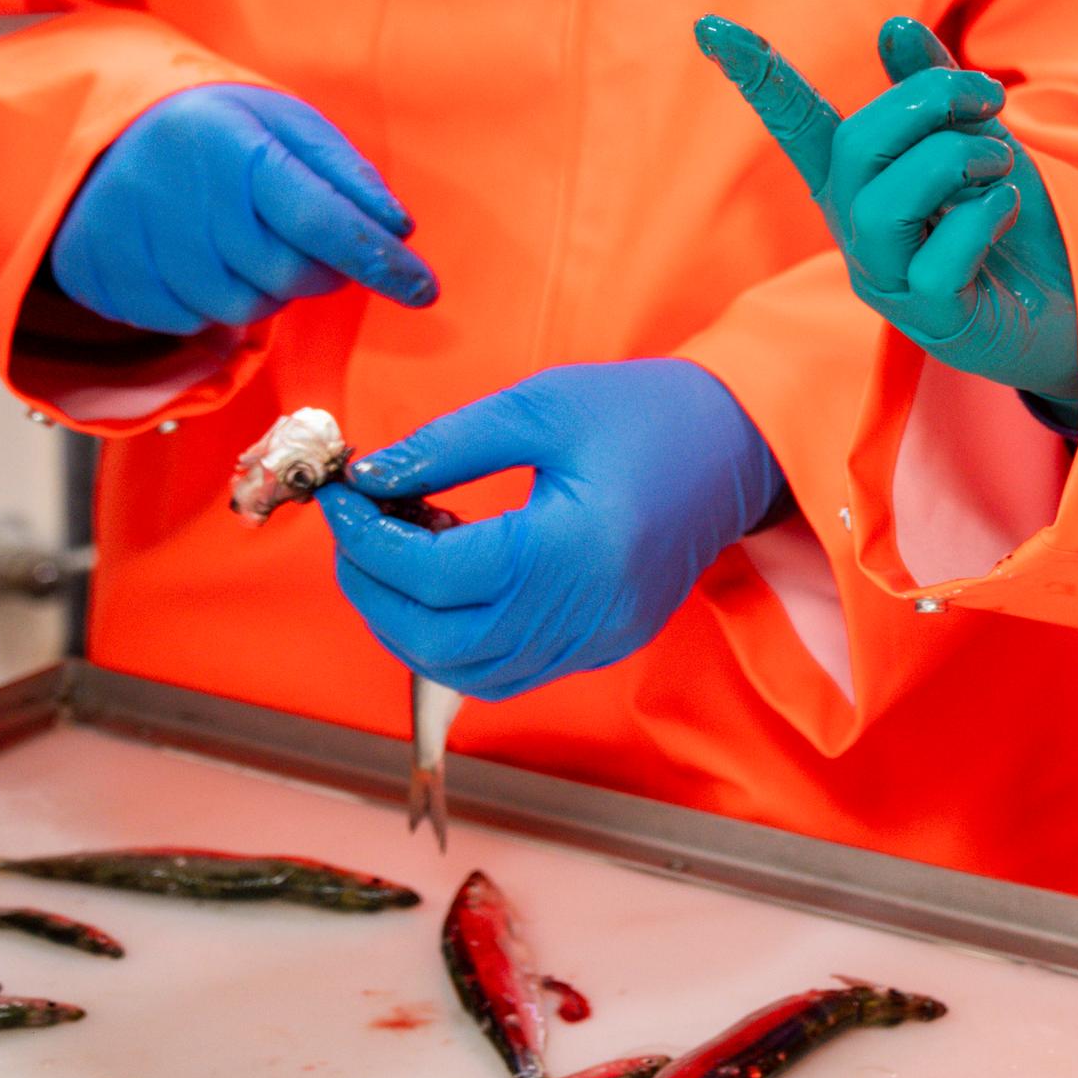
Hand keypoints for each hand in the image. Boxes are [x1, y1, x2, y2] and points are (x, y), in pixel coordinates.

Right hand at [47, 84, 436, 335]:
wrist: (102, 137)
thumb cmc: (216, 129)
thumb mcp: (286, 123)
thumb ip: (346, 173)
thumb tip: (398, 227)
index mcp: (237, 147)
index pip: (323, 218)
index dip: (380, 260)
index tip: (424, 289)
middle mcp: (186, 196)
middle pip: (288, 274)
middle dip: (320, 272)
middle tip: (313, 244)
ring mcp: (141, 242)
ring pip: (243, 307)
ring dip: (268, 290)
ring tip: (250, 244)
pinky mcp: (114, 280)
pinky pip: (192, 322)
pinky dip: (214, 303)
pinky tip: (205, 262)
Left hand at [320, 360, 785, 697]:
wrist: (737, 446)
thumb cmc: (645, 414)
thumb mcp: (541, 406)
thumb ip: (447, 445)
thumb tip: (368, 479)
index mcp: (571, 548)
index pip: (436, 573)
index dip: (368, 539)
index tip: (339, 496)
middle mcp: (584, 612)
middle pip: (439, 643)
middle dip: (373, 592)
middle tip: (352, 532)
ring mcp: (595, 640)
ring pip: (467, 671)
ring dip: (408, 625)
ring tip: (394, 555)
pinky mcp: (601, 646)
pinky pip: (506, 669)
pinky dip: (456, 639)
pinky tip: (448, 582)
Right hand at [696, 14, 1077, 407]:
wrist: (1067, 301)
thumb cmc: (1007, 220)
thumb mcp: (977, 138)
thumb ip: (934, 90)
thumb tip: (892, 26)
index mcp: (855, 179)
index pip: (797, 123)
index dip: (758, 78)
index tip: (709, 26)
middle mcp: (856, 228)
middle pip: (855, 145)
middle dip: (927, 102)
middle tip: (989, 96)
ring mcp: (887, 277)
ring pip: (885, 202)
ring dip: (958, 159)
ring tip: (1001, 162)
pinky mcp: (930, 318)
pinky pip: (939, 258)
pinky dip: (984, 216)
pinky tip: (1006, 209)